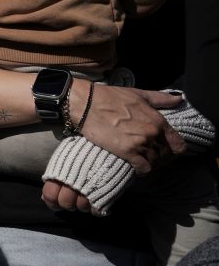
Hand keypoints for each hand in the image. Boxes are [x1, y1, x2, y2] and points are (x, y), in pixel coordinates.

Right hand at [40, 85, 183, 212]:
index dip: (174, 149)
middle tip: (151, 155)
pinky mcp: (127, 152)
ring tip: (143, 160)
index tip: (165, 148)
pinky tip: (136, 167)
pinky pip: (143, 168)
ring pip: (155, 163)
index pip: (178, 144)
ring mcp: (140, 144)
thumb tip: (179, 98)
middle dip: (161, 157)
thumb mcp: (139, 94)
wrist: (86, 104)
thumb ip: (161, 99)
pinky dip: (142, 170)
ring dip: (151, 164)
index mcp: (158, 121)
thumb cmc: (111, 97)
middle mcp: (153, 133)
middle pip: (167, 156)